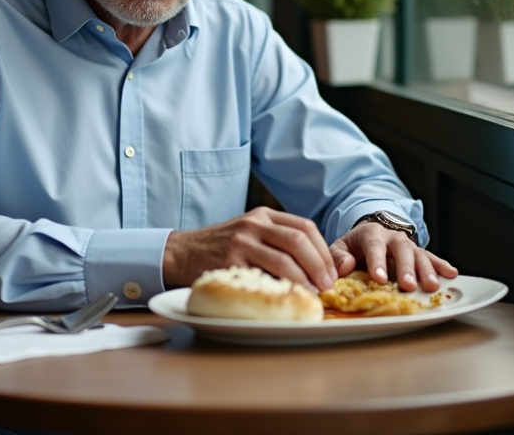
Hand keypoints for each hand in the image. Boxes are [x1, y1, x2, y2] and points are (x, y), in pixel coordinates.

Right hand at [162, 207, 337, 290]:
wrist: (182, 252)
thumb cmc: (222, 247)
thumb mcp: (249, 232)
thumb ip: (276, 239)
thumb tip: (316, 265)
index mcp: (264, 215)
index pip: (305, 227)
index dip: (323, 250)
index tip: (331, 270)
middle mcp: (254, 224)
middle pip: (299, 240)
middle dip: (319, 265)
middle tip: (327, 284)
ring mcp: (242, 241)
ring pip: (284, 259)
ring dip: (304, 280)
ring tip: (313, 293)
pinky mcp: (230, 262)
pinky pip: (263, 277)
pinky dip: (281, 288)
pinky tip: (288, 297)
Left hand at [330, 222, 457, 292]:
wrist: (370, 234)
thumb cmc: (354, 246)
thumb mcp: (340, 248)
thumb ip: (338, 257)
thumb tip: (346, 266)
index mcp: (371, 234)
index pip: (374, 247)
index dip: (377, 262)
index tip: (378, 279)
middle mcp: (392, 237)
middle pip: (401, 250)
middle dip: (406, 268)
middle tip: (408, 285)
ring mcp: (408, 244)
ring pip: (419, 254)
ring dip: (426, 270)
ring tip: (431, 286)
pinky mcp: (418, 253)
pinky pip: (431, 258)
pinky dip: (441, 265)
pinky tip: (451, 273)